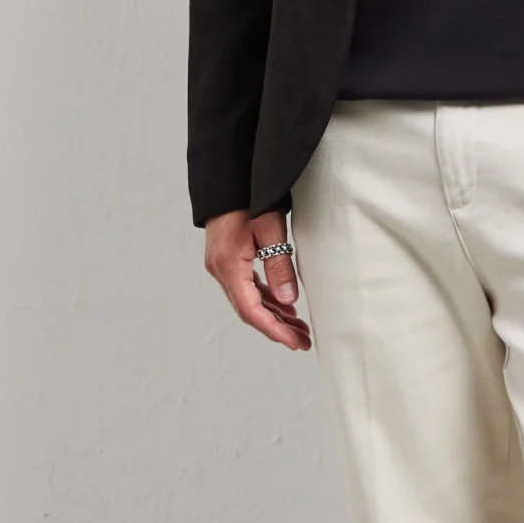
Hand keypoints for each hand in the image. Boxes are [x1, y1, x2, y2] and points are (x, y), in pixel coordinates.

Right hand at [203, 207, 311, 350]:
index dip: (273, 329)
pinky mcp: (228, 261)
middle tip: (303, 341)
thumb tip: (289, 300)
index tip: (293, 342)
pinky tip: (285, 307)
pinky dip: (266, 300)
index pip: (250, 309)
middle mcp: (220, 269)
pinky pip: (247, 288)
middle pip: (249, 310)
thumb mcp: (270, 228)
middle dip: (277, 328)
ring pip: (249, 301)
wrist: (229, 180)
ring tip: (300, 329)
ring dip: (274, 316)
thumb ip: (279, 265)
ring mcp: (222, 266)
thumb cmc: (249, 198)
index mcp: (228, 264)